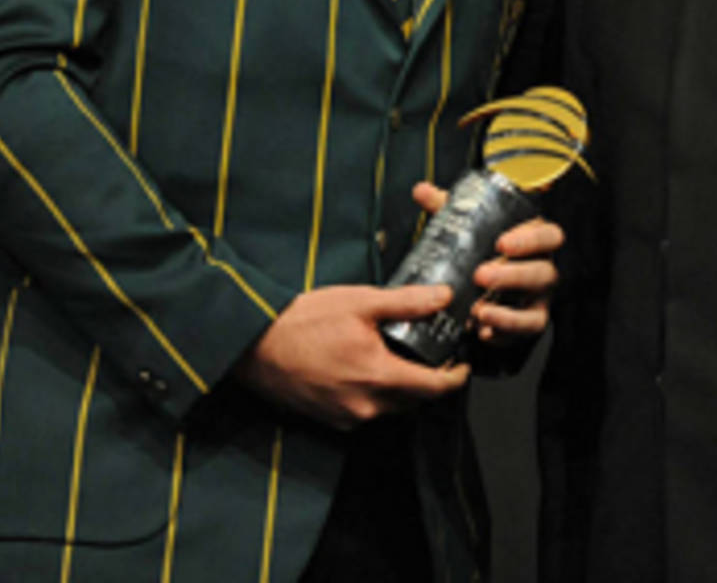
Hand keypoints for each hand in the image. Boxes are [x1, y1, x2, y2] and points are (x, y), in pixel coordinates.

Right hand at [235, 284, 469, 428]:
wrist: (253, 345)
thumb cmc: (305, 320)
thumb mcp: (360, 301)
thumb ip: (406, 302)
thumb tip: (445, 297)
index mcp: (379, 377)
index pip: (434, 389)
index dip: (455, 378)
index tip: (463, 364)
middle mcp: (366, 407)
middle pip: (413, 401)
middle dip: (428, 381)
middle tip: (431, 352)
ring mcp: (346, 417)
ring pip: (389, 408)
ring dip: (400, 388)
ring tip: (398, 356)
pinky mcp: (328, 419)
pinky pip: (364, 411)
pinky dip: (374, 394)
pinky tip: (366, 367)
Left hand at [412, 180, 564, 343]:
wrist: (485, 289)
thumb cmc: (481, 250)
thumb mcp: (467, 227)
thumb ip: (448, 208)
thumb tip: (421, 190)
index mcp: (533, 240)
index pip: (548, 235)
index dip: (530, 239)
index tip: (501, 242)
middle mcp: (543, 268)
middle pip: (543, 271)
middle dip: (513, 274)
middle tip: (481, 276)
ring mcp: (539, 299)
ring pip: (536, 306)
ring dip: (508, 311)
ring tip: (478, 310)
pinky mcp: (531, 323)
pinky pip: (525, 331)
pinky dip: (504, 332)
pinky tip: (482, 331)